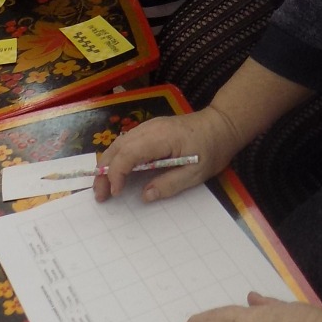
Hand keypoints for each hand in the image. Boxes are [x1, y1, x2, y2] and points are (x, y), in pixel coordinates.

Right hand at [94, 109, 240, 202]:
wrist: (222, 125)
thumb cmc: (212, 149)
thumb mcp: (196, 173)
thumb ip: (170, 184)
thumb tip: (145, 196)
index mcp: (161, 138)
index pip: (128, 153)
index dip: (117, 173)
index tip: (116, 193)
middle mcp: (149, 128)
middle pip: (117, 147)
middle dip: (104, 172)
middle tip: (100, 196)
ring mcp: (148, 127)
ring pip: (118, 143)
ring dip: (107, 164)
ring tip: (103, 187)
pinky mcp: (150, 129)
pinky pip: (126, 141)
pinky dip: (117, 157)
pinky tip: (116, 172)